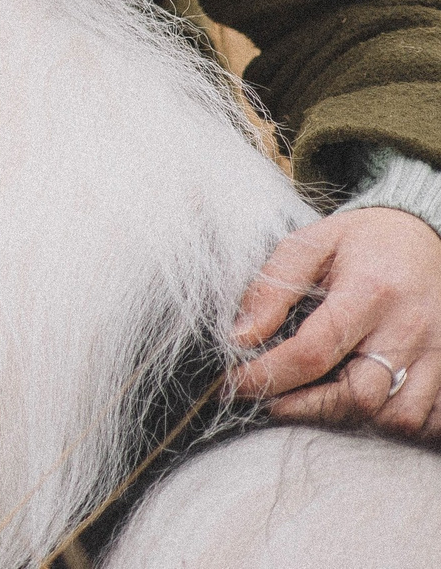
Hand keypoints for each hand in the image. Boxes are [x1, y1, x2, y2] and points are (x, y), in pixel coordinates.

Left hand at [229, 207, 440, 444]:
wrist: (424, 236)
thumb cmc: (360, 241)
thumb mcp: (308, 244)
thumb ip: (271, 288)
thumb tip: (240, 337)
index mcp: (369, 292)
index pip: (314, 352)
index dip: (269, 375)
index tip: (238, 383)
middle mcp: (410, 328)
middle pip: (361, 397)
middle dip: (309, 408)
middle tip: (274, 401)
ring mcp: (437, 353)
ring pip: (399, 418)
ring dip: (353, 419)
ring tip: (318, 399)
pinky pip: (429, 420)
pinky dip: (394, 422)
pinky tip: (363, 403)